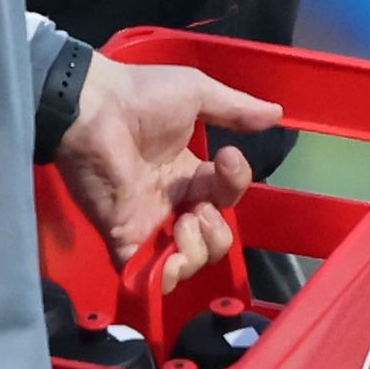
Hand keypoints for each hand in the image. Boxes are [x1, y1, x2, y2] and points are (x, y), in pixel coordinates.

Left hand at [58, 55, 271, 278]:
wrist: (92, 109)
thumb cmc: (142, 97)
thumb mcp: (197, 93)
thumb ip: (236, 109)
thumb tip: (277, 113)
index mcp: (188, 173)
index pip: (226, 195)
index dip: (236, 183)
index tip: (224, 158)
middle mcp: (172, 203)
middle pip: (214, 240)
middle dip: (220, 231)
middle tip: (200, 210)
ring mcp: (148, 224)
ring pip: (190, 262)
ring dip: (200, 249)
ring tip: (185, 223)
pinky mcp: (125, 239)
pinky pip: (150, 275)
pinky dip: (168, 276)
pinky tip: (174, 255)